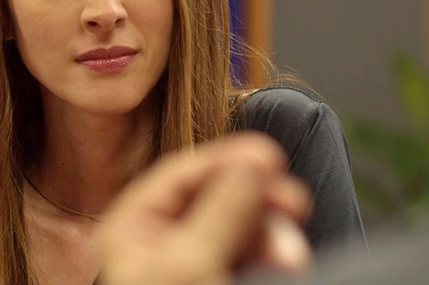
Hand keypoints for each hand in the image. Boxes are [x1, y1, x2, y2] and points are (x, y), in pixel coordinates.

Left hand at [96, 135, 312, 284]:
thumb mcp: (191, 264)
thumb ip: (223, 210)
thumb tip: (249, 165)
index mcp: (133, 228)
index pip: (182, 176)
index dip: (227, 159)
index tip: (271, 156)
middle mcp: (159, 242)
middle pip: (216, 198)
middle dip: (258, 200)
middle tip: (294, 200)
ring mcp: (190, 266)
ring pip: (238, 230)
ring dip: (270, 234)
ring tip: (291, 254)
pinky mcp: (217, 283)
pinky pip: (248, 258)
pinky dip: (268, 257)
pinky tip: (287, 263)